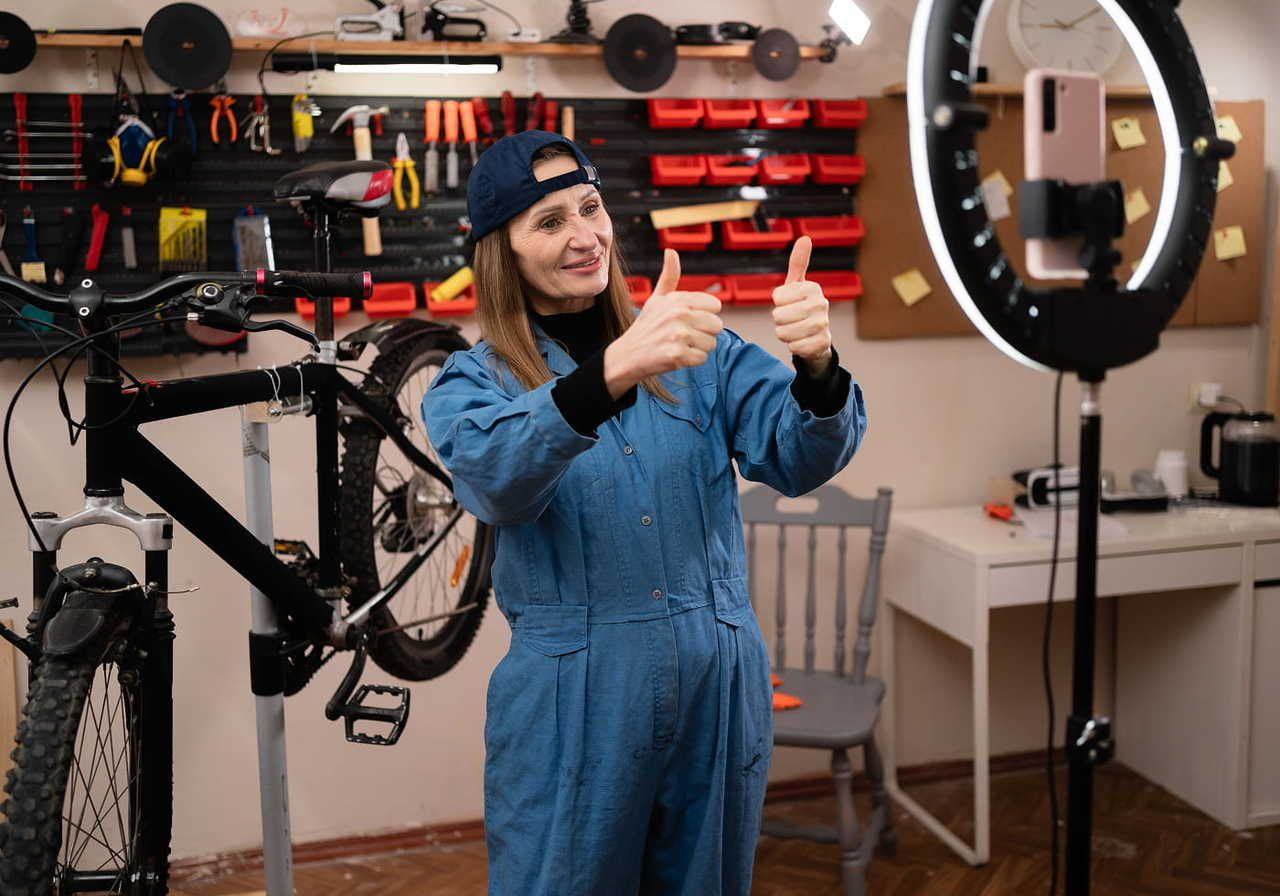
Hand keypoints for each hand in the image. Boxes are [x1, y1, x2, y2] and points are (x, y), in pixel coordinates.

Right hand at [603, 248, 722, 397]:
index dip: (705, 315)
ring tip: (679, 346)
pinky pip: (702, 358)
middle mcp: (679, 314)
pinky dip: (691, 361)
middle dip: (704, 333)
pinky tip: (676, 356)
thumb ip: (669, 276)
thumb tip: (671, 251)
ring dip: (698, 348)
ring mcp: (678, 335)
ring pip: (711, 343)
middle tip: (684, 336)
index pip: (716, 305)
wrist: (627, 355)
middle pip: (717, 325)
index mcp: (677, 299)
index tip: (689, 320)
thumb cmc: (646, 327)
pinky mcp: (677, 355)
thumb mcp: (656, 298)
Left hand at [771, 236, 832, 374]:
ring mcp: (823, 325)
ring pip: (784, 333)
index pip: (777, 297)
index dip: (778, 303)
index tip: (789, 303)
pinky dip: (793, 347)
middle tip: (790, 319)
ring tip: (795, 330)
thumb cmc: (801, 307)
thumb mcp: (797, 285)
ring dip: (784, 334)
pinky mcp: (822, 344)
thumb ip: (798, 263)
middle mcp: (821, 304)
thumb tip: (805, 238)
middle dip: (779, 321)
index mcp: (813, 287)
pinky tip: (802, 342)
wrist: (817, 337)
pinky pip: (794, 347)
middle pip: (778, 316)